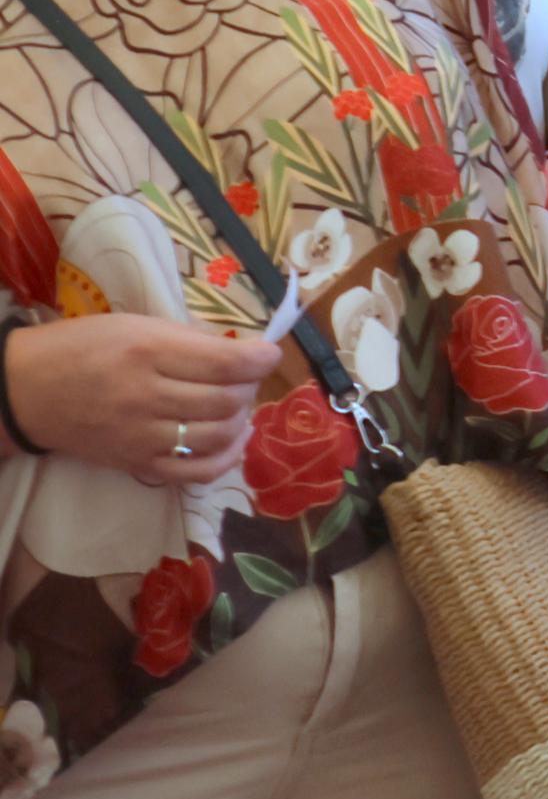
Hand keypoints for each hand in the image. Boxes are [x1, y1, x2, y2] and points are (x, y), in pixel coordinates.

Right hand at [4, 315, 286, 487]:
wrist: (26, 391)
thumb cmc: (83, 348)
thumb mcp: (134, 326)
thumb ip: (188, 340)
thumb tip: (244, 352)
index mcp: (146, 352)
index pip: (225, 363)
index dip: (260, 359)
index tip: (269, 354)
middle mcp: (145, 396)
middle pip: (227, 400)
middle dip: (249, 387)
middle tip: (244, 377)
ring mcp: (141, 436)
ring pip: (219, 435)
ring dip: (241, 419)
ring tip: (235, 405)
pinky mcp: (137, 463)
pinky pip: (198, 472)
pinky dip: (227, 458)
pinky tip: (232, 440)